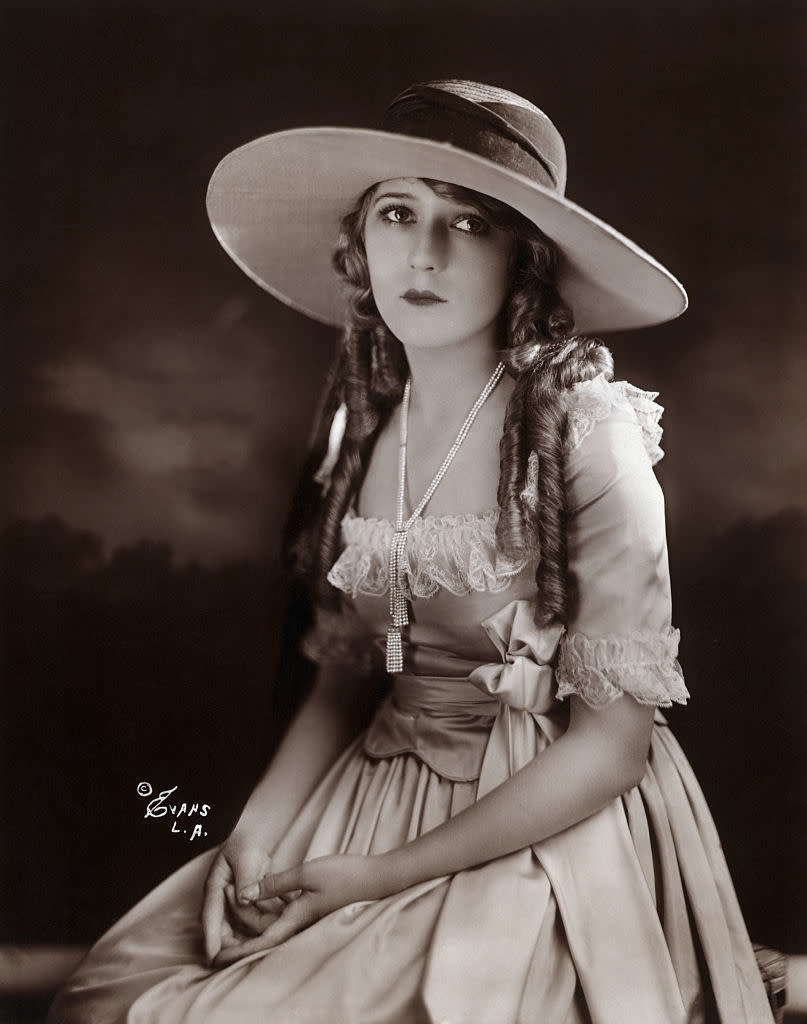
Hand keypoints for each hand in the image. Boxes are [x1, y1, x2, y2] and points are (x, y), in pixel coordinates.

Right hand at [201, 832, 281, 964]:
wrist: (255, 833)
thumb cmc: (245, 842)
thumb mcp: (243, 857)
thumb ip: (245, 878)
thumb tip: (244, 899)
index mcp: (215, 889)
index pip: (210, 919)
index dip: (211, 941)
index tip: (214, 961)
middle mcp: (223, 900)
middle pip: (225, 932)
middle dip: (238, 945)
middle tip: (255, 953)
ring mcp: (235, 904)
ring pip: (244, 928)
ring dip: (259, 929)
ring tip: (277, 930)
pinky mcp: (249, 904)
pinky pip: (257, 919)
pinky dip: (270, 918)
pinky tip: (284, 914)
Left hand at [212, 854, 384, 966]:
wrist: (379, 879)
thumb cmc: (345, 875)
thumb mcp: (306, 873)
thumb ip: (274, 884)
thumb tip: (245, 895)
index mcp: (294, 922)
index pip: (257, 945)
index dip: (234, 951)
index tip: (213, 955)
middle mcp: (298, 926)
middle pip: (260, 933)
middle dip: (236, 920)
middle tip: (222, 893)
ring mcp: (307, 920)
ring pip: (270, 923)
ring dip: (250, 911)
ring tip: (234, 891)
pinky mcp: (313, 911)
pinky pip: (282, 915)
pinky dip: (266, 907)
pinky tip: (262, 894)